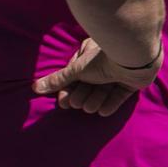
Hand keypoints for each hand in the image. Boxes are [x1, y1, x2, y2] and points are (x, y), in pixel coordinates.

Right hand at [33, 37, 158, 116]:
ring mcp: (120, 72)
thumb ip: (58, 80)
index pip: (76, 75)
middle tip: (77, 105)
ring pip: (104, 90)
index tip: (64, 103)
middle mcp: (104, 63)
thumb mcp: (76, 70)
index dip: (69, 90)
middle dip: (83, 96)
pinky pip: (120, 94)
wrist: (131, 56)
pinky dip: (111, 103)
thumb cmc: (100, 59)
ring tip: (91, 108)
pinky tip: (103, 112)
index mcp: (89, 54)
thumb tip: (35, 88)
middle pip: (90, 84)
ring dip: (96, 100)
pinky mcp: (132, 82)